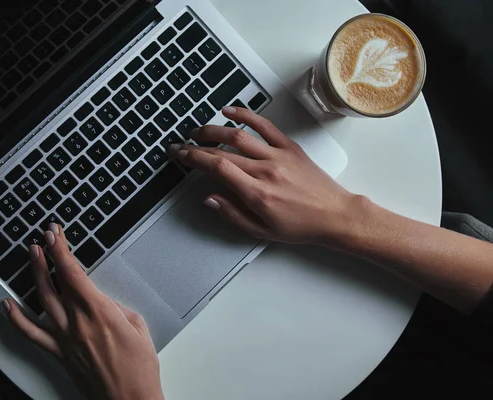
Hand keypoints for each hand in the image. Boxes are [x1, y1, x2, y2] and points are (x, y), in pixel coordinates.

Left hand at [4, 223, 163, 399]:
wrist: (129, 399)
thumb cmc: (139, 368)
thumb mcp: (137, 326)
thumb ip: (118, 308)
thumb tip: (105, 301)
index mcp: (99, 312)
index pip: (73, 273)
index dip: (61, 250)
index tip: (55, 235)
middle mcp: (77, 322)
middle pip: (56, 280)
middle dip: (47, 255)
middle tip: (44, 238)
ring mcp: (65, 338)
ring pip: (42, 300)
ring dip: (35, 275)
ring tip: (32, 257)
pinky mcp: (59, 353)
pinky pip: (31, 334)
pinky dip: (15, 318)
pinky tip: (7, 305)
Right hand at [169, 106, 361, 246]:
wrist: (335, 215)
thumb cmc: (301, 226)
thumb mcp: (261, 231)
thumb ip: (232, 214)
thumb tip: (209, 199)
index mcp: (256, 194)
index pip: (217, 167)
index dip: (193, 158)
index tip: (180, 155)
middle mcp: (265, 171)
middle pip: (222, 151)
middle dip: (196, 147)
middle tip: (181, 146)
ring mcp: (278, 155)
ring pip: (238, 135)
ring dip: (213, 130)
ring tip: (198, 132)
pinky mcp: (290, 147)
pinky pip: (264, 126)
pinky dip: (245, 115)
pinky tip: (229, 111)